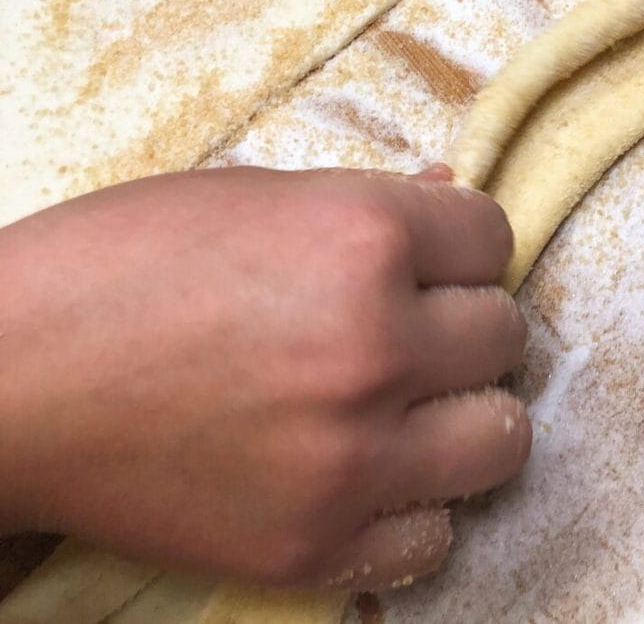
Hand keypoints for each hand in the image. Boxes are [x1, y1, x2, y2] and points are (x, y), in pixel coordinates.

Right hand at [0, 167, 527, 589]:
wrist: (10, 380)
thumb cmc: (121, 263)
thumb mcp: (252, 195)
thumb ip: (369, 199)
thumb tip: (446, 186)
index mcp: (363, 239)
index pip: (493, 238)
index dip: (463, 243)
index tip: (435, 258)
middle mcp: (375, 346)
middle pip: (504, 334)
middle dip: (464, 321)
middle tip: (413, 326)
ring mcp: (352, 457)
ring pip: (501, 437)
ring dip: (466, 412)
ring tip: (413, 403)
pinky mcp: (315, 546)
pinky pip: (434, 536)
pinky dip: (415, 501)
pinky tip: (373, 472)